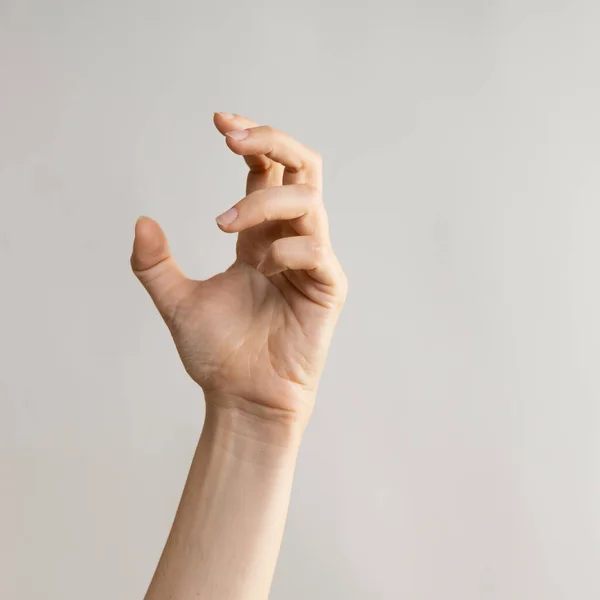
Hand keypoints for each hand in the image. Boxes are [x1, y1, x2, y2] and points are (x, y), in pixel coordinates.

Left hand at [131, 113, 346, 430]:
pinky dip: (284, 250)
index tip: (219, 122)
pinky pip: (315, 249)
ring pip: (307, 201)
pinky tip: (260, 272)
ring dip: (262, 202)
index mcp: (259, 237)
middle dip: (272, 141)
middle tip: (232, 138)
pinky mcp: (328, 287)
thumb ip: (154, 264)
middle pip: (303, 168)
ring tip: (224, 225)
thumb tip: (142, 221)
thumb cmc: (218, 355)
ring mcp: (313, 261)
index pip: (268, 171)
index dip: (252, 139)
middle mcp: (290, 240)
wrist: (242, 399)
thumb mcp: (176, 302)